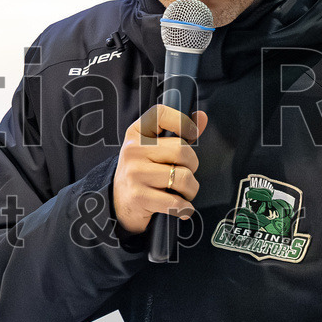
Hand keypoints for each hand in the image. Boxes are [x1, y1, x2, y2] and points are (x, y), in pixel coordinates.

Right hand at [112, 104, 206, 234]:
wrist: (118, 202)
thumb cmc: (142, 171)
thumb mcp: (154, 148)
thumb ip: (179, 132)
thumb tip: (202, 117)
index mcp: (136, 132)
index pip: (161, 114)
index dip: (182, 121)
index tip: (191, 134)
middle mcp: (133, 150)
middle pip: (181, 150)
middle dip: (192, 165)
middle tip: (185, 172)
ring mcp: (134, 173)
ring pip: (183, 177)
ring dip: (191, 189)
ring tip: (183, 191)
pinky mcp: (139, 196)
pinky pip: (175, 202)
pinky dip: (184, 207)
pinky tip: (181, 207)